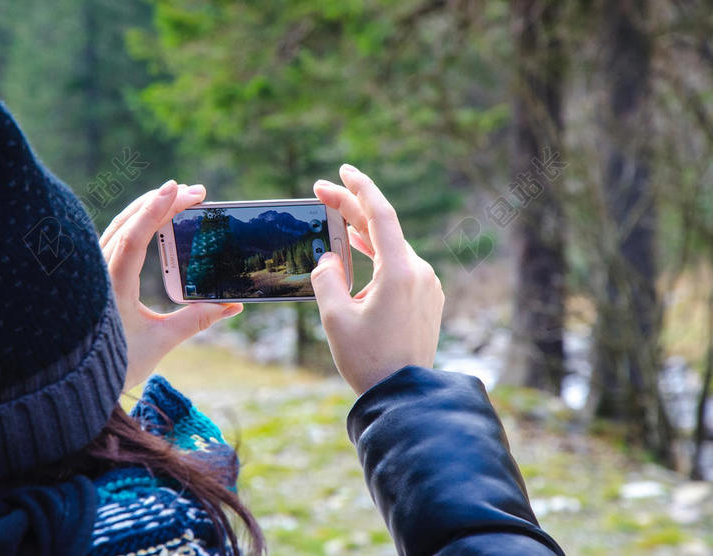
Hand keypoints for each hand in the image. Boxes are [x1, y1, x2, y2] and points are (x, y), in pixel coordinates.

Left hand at [100, 180, 242, 389]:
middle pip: (128, 223)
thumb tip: (232, 305)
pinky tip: (153, 219)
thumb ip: (196, 320)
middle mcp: (99, 272)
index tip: (178, 189)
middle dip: (161, 202)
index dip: (156, 210)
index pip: (134, 237)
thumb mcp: (161, 342)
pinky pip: (116, 238)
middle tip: (196, 192)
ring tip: (178, 197)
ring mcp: (95, 271)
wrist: (75, 382)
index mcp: (113, 286)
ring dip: (149, 208)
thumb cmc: (117, 363)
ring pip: (120, 227)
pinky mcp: (97, 275)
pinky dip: (137, 223)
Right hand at [311, 165, 443, 394]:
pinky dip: (377, 257)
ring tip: (337, 221)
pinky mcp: (427, 300)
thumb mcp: (335, 318)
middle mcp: (420, 273)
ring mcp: (427, 286)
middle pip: (383, 229)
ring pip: (391, 249)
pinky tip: (359, 257)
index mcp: (400, 272)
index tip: (343, 171)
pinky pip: (400, 268)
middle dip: (352, 209)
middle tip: (322, 192)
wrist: (405, 396)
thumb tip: (329, 259)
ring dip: (363, 235)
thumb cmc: (368, 360)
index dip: (360, 188)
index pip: (380, 214)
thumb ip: (327, 279)